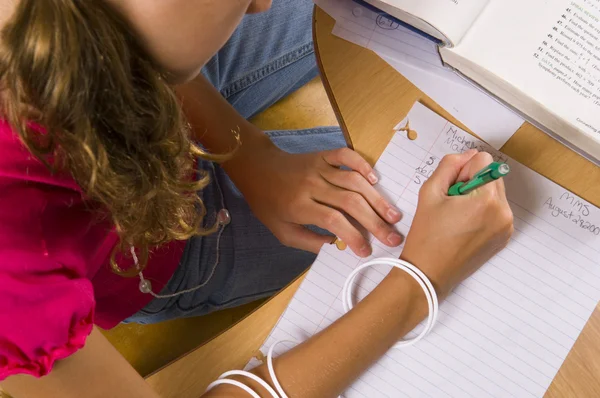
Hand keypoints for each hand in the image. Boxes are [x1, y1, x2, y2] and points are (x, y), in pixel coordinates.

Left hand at [225, 138, 402, 256]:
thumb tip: (339, 249)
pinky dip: (362, 165)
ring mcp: (319, 168)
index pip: (333, 221)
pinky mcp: (323, 155)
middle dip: (375, 222)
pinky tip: (375, 180)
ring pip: (354, 182)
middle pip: (350, 202)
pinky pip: (346, 156)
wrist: (257, 168)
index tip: (367, 250)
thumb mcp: (282, 231)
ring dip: (377, 199)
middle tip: (394, 236)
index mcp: (300, 206)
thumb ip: (310, 242)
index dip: (353, 236)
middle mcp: (312, 185)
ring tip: (393, 216)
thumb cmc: (269, 204)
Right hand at [400, 150, 513, 296]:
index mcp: (487, 199)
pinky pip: (497, 210)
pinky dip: (483, 212)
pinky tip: (464, 227)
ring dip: (478, 197)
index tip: (451, 189)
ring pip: (495, 192)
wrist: (429, 273)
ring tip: (457, 217)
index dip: (462, 170)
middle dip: (472, 183)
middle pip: (492, 175)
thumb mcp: (429, 192)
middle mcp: (503, 211)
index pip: (483, 160)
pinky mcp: (505, 237)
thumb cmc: (427, 236)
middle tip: (451, 204)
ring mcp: (507, 226)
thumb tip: (468, 155)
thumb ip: (449, 165)